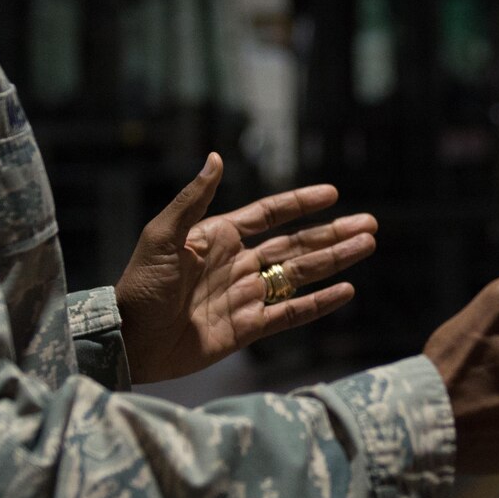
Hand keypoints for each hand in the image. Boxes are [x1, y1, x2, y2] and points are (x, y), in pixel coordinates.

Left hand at [116, 154, 376, 383]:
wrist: (129, 340)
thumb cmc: (140, 285)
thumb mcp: (163, 236)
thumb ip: (193, 199)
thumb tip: (215, 157)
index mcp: (219, 237)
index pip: (269, 215)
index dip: (300, 203)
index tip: (332, 193)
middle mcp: (238, 264)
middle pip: (295, 244)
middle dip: (332, 233)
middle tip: (369, 224)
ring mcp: (245, 297)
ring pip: (299, 274)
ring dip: (334, 261)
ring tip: (367, 246)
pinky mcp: (246, 329)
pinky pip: (289, 313)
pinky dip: (318, 304)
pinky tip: (346, 291)